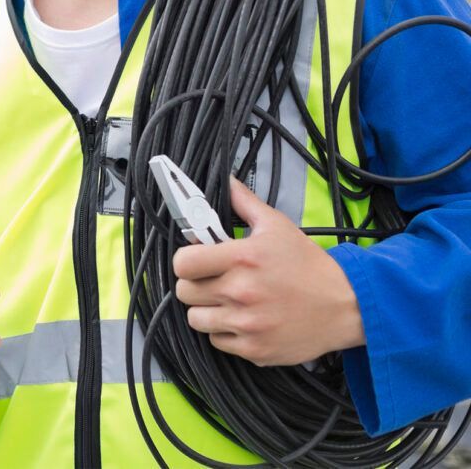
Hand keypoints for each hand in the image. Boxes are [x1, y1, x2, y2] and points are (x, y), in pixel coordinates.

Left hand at [173, 179, 364, 365]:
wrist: (347, 305)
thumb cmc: (309, 265)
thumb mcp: (277, 226)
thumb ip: (245, 203)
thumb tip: (225, 182)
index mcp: (242, 258)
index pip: (183, 263)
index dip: (185, 260)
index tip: (196, 260)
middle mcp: (240, 292)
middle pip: (185, 292)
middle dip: (195, 284)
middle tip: (212, 280)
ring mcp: (247, 324)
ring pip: (196, 319)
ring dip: (207, 310)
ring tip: (227, 301)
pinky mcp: (255, 350)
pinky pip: (217, 341)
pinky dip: (225, 332)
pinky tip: (243, 319)